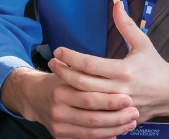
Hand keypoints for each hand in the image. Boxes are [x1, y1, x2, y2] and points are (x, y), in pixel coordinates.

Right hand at [1, 68, 138, 138]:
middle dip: (115, 116)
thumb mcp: (70, 67)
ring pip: (91, 131)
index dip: (110, 100)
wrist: (34, 96)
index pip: (90, 97)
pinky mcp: (60, 135)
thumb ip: (85, 65)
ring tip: (130, 123)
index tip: (128, 98)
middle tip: (134, 112)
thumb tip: (110, 39)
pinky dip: (102, 136)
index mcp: (62, 89)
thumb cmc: (58, 78)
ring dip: (113, 128)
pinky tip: (116, 132)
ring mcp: (59, 124)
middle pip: (92, 116)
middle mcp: (59, 108)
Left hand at [49, 1, 168, 122]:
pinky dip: (80, 107)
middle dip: (64, 72)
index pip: (91, 64)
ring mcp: (118, 107)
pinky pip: (94, 115)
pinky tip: (70, 97)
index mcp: (124, 71)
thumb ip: (126, 25)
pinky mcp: (118, 118)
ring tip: (56, 77)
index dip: (72, 57)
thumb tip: (117, 3)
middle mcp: (119, 90)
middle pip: (83, 83)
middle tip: (52, 62)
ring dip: (68, 89)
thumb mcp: (143, 42)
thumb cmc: (155, 66)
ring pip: (86, 101)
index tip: (59, 49)